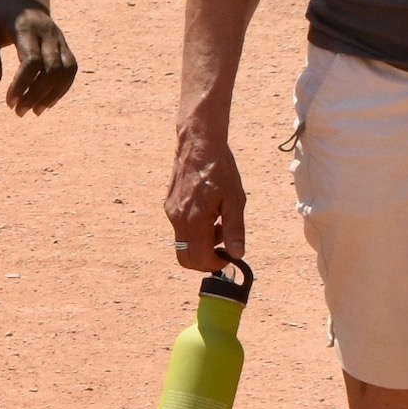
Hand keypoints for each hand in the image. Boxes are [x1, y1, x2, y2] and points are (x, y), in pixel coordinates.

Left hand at [0, 0, 77, 113]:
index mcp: (25, 28)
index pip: (32, 61)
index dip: (22, 84)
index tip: (9, 102)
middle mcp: (47, 33)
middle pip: (52, 69)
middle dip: (36, 94)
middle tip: (18, 111)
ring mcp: (59, 38)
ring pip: (66, 70)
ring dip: (52, 95)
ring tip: (34, 111)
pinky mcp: (64, 44)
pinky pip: (71, 68)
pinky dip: (62, 87)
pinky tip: (47, 102)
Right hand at [164, 121, 246, 274]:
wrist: (198, 144)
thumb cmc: (219, 169)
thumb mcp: (235, 200)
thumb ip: (234, 229)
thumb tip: (237, 254)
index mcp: (194, 220)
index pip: (198, 259)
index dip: (215, 265)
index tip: (229, 258)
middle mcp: (178, 219)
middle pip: (185, 258)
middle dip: (204, 260)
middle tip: (223, 247)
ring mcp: (171, 212)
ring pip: (183, 243)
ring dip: (201, 244)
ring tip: (219, 224)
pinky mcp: (169, 205)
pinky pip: (180, 229)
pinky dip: (195, 231)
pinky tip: (209, 213)